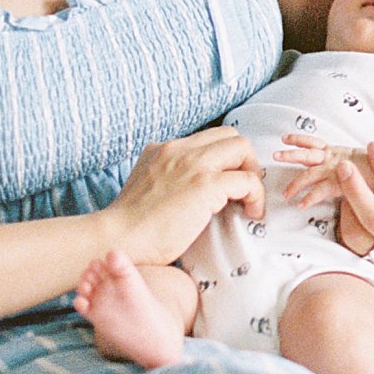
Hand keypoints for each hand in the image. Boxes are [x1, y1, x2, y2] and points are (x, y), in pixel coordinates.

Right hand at [104, 127, 264, 265]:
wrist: (117, 238)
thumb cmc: (130, 227)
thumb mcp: (146, 186)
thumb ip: (167, 177)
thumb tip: (191, 191)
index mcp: (162, 149)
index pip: (206, 139)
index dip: (224, 158)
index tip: (228, 180)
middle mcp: (178, 149)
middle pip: (229, 135)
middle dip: (243, 159)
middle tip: (243, 187)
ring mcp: (192, 164)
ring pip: (242, 147)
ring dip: (252, 172)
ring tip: (249, 199)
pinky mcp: (205, 184)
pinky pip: (248, 180)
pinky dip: (256, 195)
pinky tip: (252, 212)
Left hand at [274, 132, 368, 206]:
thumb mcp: (364, 166)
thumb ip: (351, 170)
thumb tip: (345, 176)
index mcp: (340, 152)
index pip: (315, 142)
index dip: (300, 140)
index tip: (286, 138)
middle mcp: (337, 158)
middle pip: (308, 153)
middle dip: (290, 154)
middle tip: (275, 156)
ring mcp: (339, 169)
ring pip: (311, 172)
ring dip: (296, 182)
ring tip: (285, 192)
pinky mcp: (343, 181)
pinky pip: (323, 190)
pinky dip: (311, 197)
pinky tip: (301, 205)